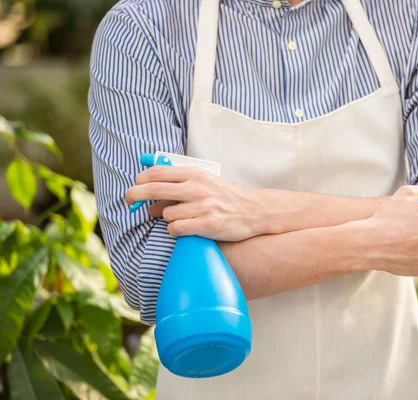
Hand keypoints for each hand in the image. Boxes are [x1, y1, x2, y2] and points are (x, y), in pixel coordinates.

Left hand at [125, 166, 265, 240]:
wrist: (255, 210)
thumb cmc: (227, 197)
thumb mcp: (205, 182)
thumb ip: (179, 186)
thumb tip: (148, 201)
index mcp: (195, 174)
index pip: (156, 173)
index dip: (139, 180)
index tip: (134, 188)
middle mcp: (196, 188)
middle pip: (152, 189)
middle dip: (134, 196)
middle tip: (129, 202)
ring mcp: (201, 206)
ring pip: (165, 214)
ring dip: (167, 219)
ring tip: (182, 219)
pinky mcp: (207, 224)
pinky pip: (176, 229)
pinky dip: (176, 231)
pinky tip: (186, 229)